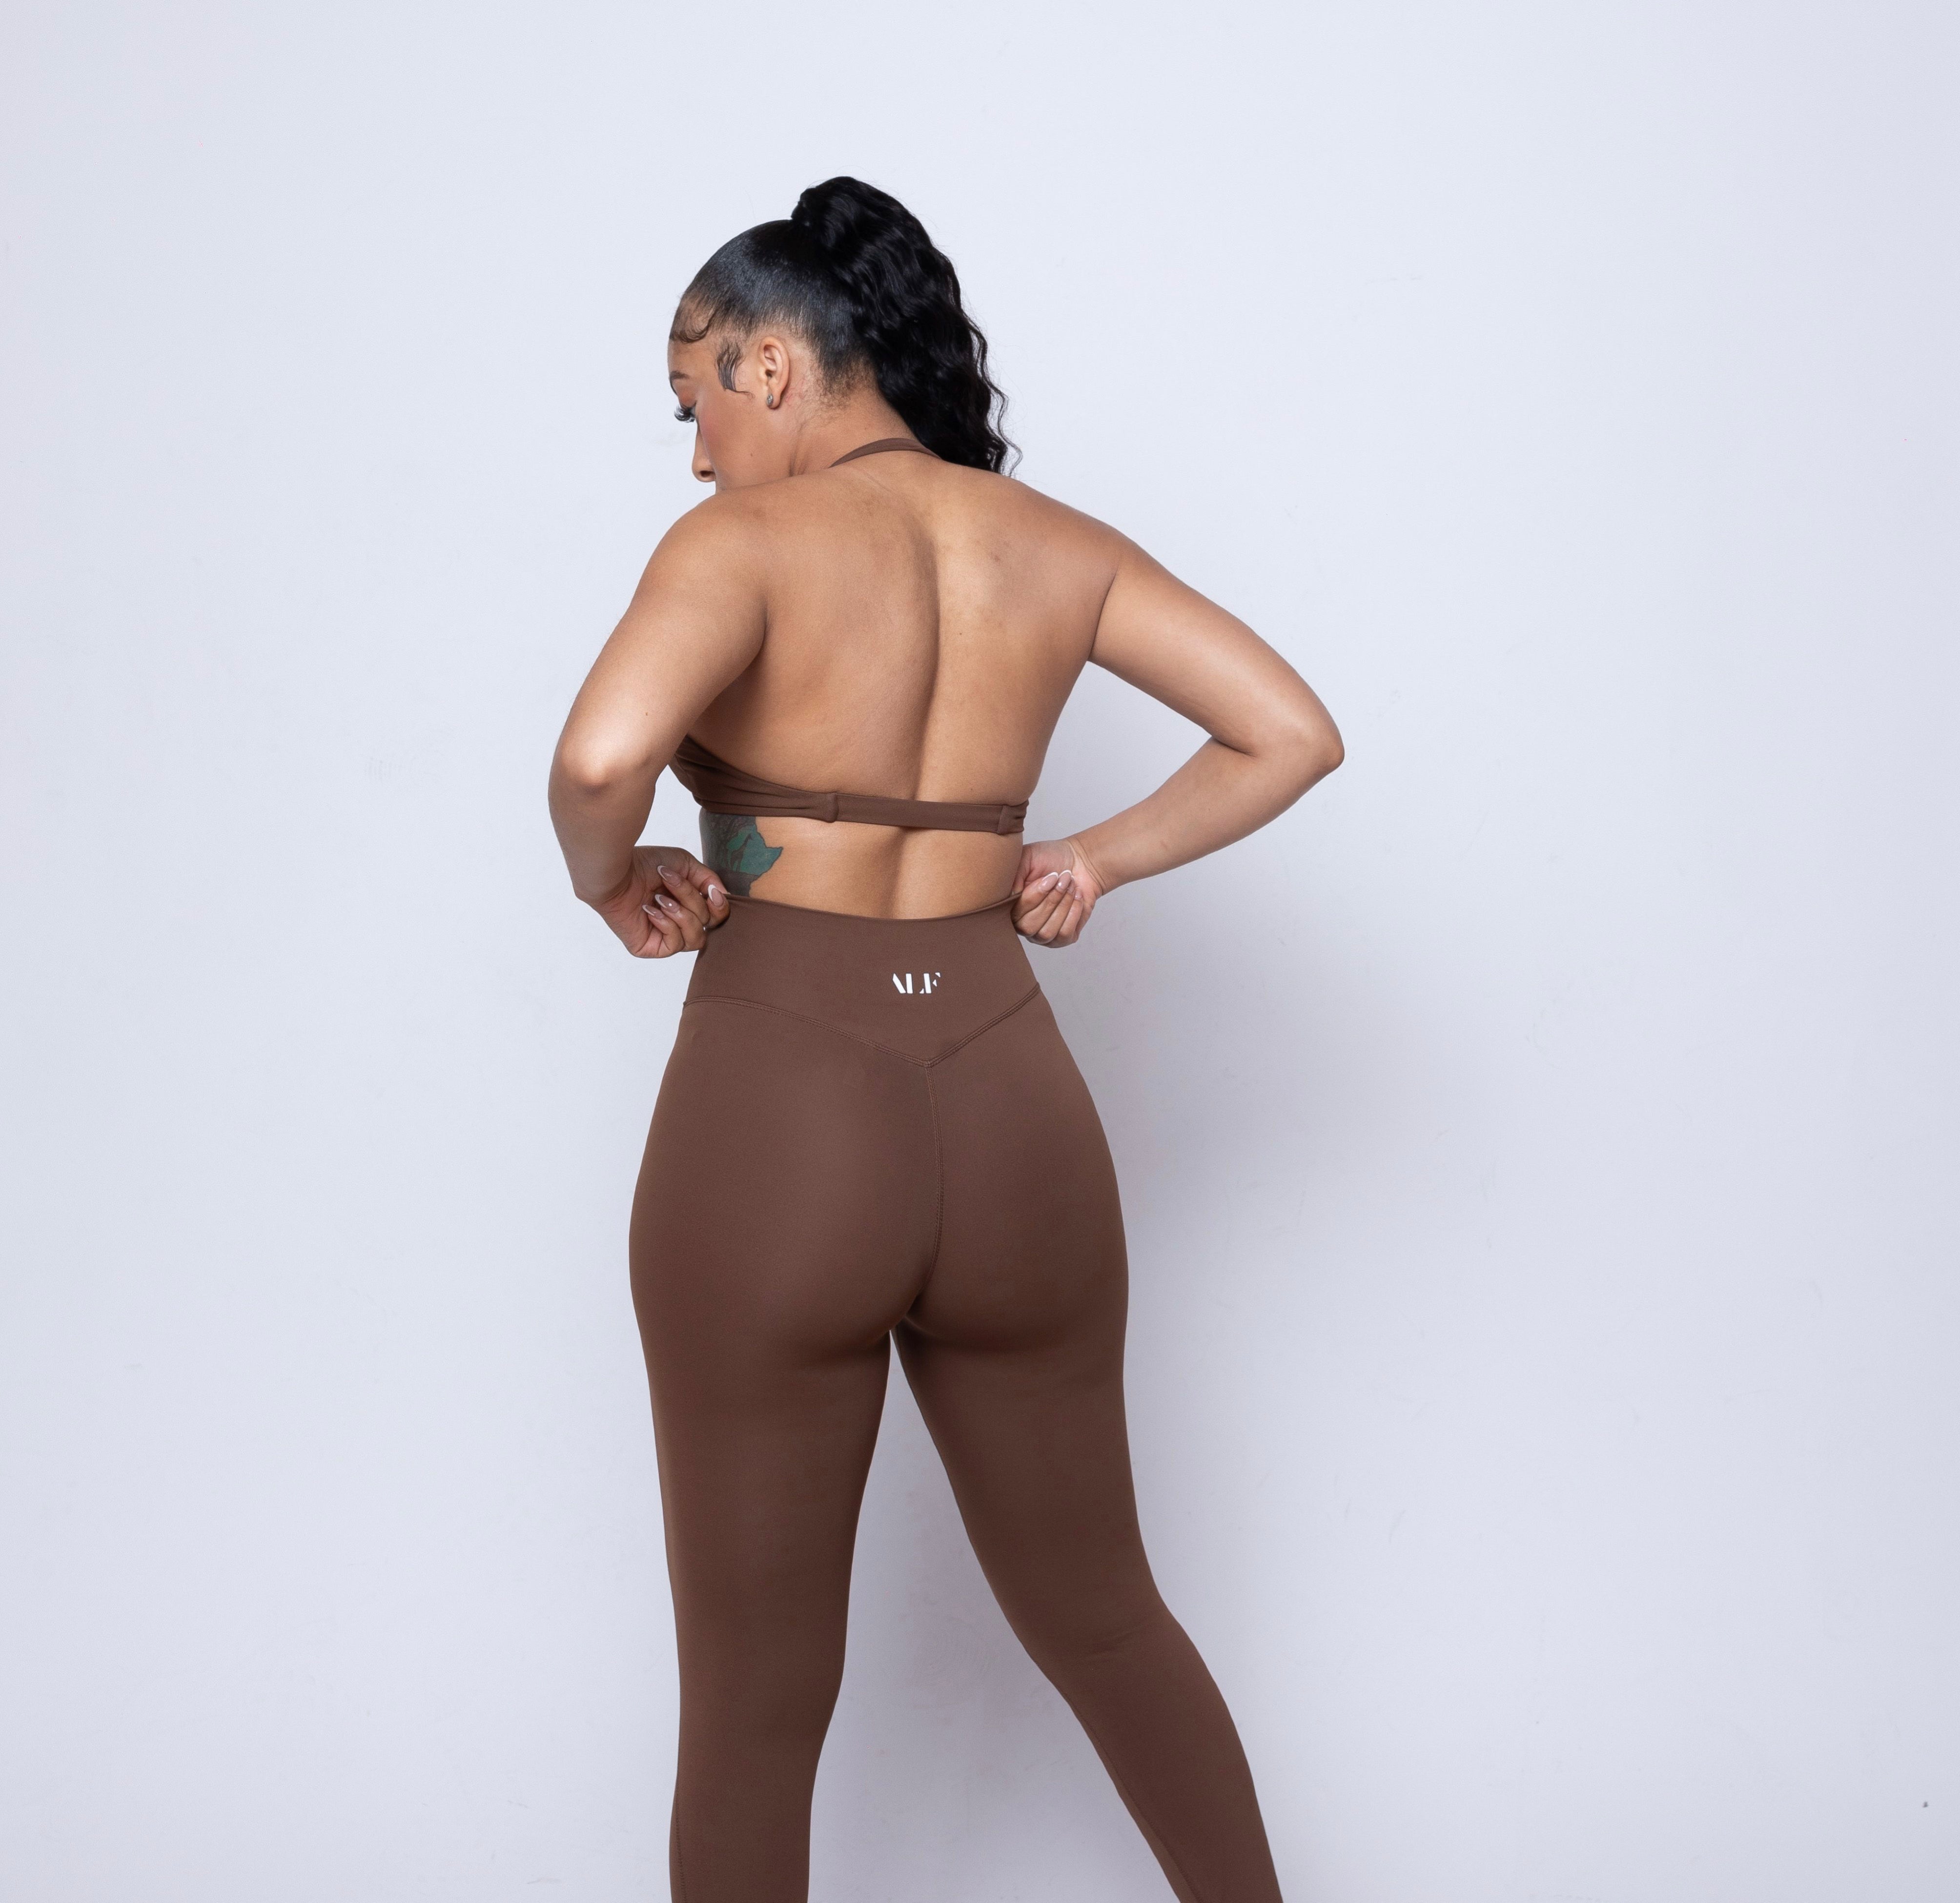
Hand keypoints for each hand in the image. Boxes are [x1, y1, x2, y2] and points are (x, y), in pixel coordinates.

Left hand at [588, 846, 730, 957]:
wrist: (615, 872)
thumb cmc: (644, 864)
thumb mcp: (685, 863)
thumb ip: (708, 879)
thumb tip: (722, 897)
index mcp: (688, 904)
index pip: (717, 917)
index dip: (720, 907)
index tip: (711, 892)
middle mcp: (679, 922)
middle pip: (708, 924)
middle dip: (692, 900)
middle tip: (669, 881)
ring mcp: (665, 937)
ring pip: (696, 938)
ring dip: (681, 914)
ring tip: (660, 898)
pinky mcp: (651, 948)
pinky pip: (675, 945)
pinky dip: (666, 924)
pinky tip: (650, 910)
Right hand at [1011, 837, 1105, 947]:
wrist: (1079, 861)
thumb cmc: (1051, 859)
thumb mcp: (1027, 857)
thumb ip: (1013, 875)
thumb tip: (1011, 896)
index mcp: (1012, 906)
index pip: (1014, 913)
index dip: (1033, 896)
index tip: (1049, 877)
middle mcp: (1024, 924)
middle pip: (1029, 926)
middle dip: (1050, 900)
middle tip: (1062, 879)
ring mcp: (1043, 934)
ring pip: (1047, 933)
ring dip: (1063, 905)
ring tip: (1070, 886)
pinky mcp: (1064, 938)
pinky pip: (1065, 934)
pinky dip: (1074, 913)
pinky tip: (1077, 896)